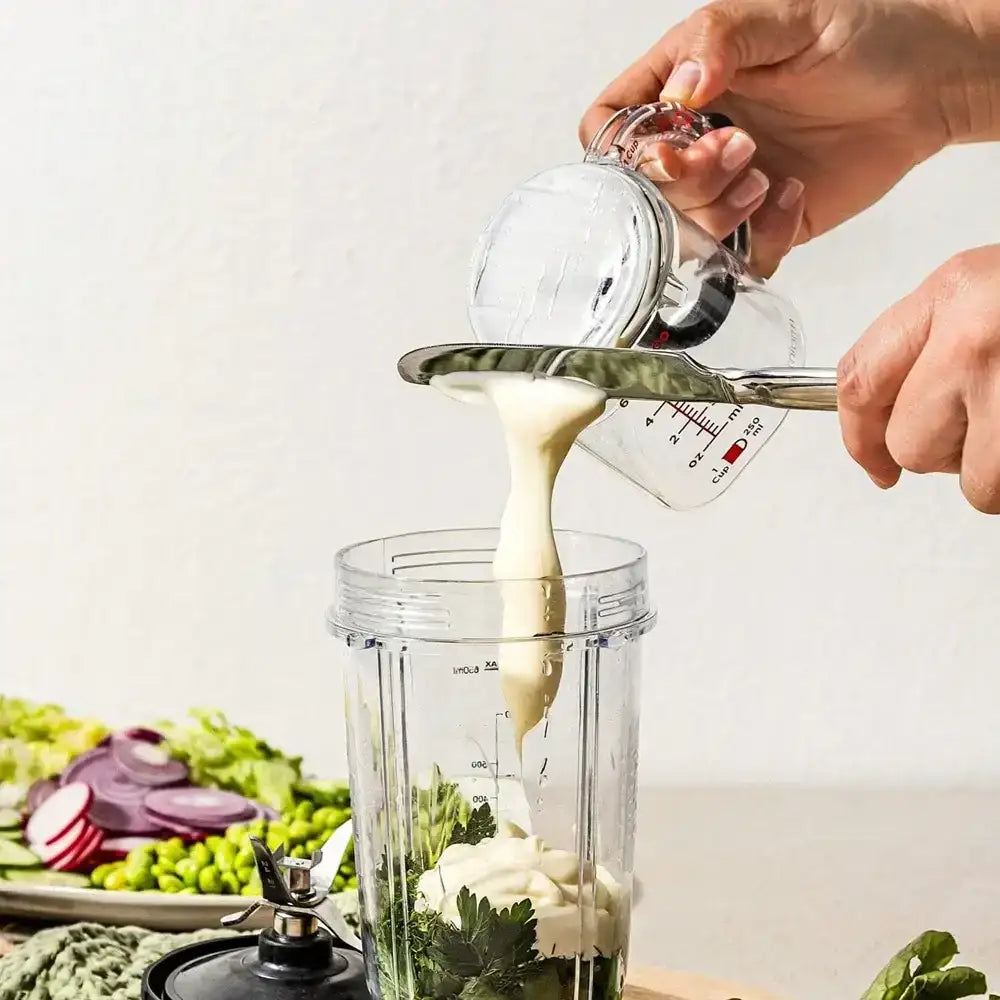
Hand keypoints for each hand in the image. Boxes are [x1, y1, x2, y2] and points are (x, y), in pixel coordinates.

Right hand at [580, 0, 995, 274]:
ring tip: (765, 173)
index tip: (667, 144)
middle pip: (639, 193)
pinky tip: (789, 196)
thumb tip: (679, 89)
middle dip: (686, 182)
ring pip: (680, 236)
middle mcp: (693, 142)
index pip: (607, 129)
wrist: (926, 86)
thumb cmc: (861, 36)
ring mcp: (722, 189)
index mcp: (679, 86)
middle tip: (741, 148)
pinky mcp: (759, 226)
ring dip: (720, 212)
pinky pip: (735, 260)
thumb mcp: (786, 17)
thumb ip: (720, 40)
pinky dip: (761, 238)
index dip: (623, 150)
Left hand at [838, 245, 999, 512]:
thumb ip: (936, 340)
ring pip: (963, 476)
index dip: (858, 436)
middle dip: (942, 449)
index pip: (858, 380)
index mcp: (955, 291)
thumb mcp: (991, 295)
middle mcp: (972, 337)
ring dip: (988, 467)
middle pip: (908, 442)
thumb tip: (893, 412)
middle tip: (986, 425)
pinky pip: (998, 489)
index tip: (872, 462)